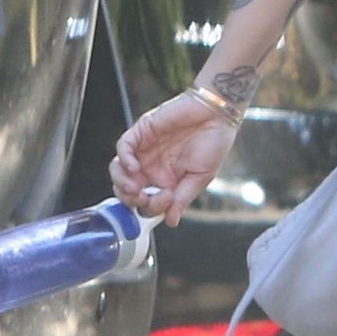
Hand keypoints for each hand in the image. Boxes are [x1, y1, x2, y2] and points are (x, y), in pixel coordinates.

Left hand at [110, 94, 237, 226]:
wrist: (217, 114)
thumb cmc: (215, 143)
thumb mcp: (201, 177)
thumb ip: (183, 199)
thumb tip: (171, 222)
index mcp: (167, 181)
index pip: (146, 202)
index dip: (150, 207)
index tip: (165, 200)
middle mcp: (152, 168)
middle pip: (126, 190)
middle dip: (129, 198)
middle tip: (141, 197)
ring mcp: (144, 150)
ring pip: (118, 170)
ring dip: (120, 182)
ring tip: (133, 187)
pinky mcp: (141, 132)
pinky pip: (123, 148)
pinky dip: (123, 159)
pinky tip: (134, 167)